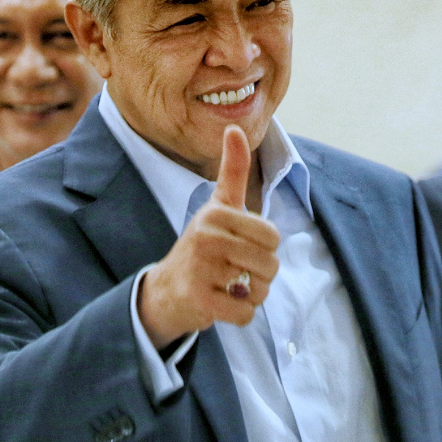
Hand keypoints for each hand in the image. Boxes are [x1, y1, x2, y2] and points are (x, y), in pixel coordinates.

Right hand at [138, 124, 280, 348]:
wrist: (168, 288)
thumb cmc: (204, 244)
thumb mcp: (219, 206)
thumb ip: (232, 170)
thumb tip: (235, 128)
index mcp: (216, 213)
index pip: (272, 236)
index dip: (265, 247)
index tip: (242, 246)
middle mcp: (206, 237)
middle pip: (271, 264)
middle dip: (260, 274)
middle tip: (235, 270)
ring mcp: (200, 268)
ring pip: (260, 290)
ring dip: (251, 295)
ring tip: (228, 285)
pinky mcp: (198, 299)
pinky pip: (245, 313)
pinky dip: (239, 313)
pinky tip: (221, 302)